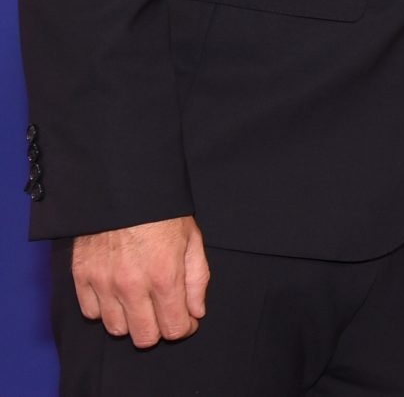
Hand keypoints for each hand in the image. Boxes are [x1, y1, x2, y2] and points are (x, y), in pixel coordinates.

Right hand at [71, 215, 208, 345]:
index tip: (187, 320)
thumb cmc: (163, 213)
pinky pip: (91, 313)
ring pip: (116, 329)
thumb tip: (196, 312)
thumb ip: (197, 280)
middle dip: (159, 330)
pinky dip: (105, 310)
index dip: (185, 328)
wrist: (123, 189)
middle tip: (164, 314)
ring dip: (131, 322)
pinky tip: (116, 295)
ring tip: (140, 303)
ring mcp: (104, 283)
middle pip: (144, 337)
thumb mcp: (192, 241)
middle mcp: (132, 286)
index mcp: (165, 277)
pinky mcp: (82, 277)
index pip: (174, 329)